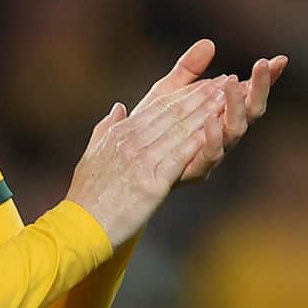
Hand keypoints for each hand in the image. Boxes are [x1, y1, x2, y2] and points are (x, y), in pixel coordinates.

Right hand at [66, 80, 226, 247]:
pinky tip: (212, 133)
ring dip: (205, 114)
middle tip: (226, 82)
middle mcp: (131, 142)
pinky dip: (195, 144)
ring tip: (227, 102)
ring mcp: (140, 162)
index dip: (187, 93)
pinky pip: (176, 160)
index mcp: (120, 133)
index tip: (208, 82)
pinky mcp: (149, 185)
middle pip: (173, 114)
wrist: (80, 225)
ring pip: (179, 132)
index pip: (160, 107)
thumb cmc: (87, 194)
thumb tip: (118, 108)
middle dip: (202, 97)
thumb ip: (106, 128)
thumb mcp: (93, 154)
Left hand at [133, 39, 288, 181]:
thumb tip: (209, 43)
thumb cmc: (148, 131)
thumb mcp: (166, 94)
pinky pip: (211, 155)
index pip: (248, 94)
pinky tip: (211, 119)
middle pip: (251, 112)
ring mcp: (210, 154)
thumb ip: (187, 70)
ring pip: (236, 131)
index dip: (265, 79)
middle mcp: (221, 136)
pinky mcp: (194, 171)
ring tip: (231, 83)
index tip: (280, 59)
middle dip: (259, 88)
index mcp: (220, 116)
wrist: (125, 168)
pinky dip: (213, 137)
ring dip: (235, 106)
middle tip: (263, 65)